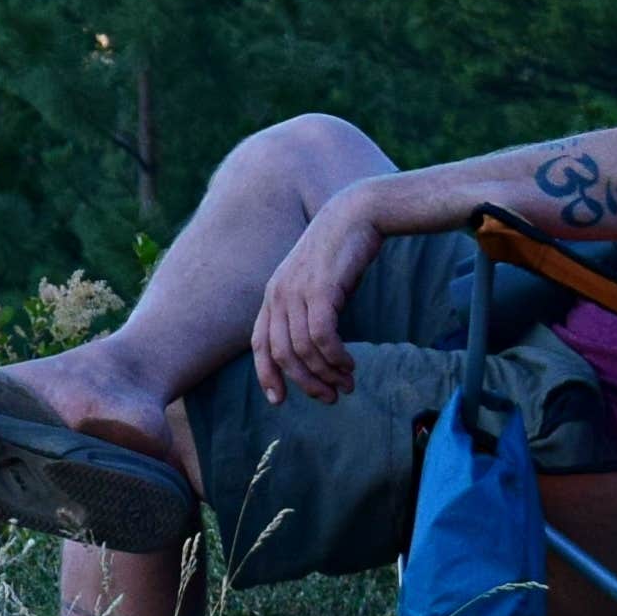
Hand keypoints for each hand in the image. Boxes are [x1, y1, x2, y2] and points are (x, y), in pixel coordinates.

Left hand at [250, 183, 387, 403]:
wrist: (356, 214)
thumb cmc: (341, 253)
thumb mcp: (317, 284)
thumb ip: (309, 311)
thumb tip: (316, 350)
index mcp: (273, 295)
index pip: (260, 343)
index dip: (267, 374)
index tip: (279, 401)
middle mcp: (278, 294)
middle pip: (282, 354)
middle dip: (305, 382)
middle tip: (330, 398)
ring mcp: (297, 291)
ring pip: (303, 350)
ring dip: (326, 374)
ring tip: (347, 385)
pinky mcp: (320, 290)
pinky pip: (322, 337)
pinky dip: (335, 358)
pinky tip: (349, 365)